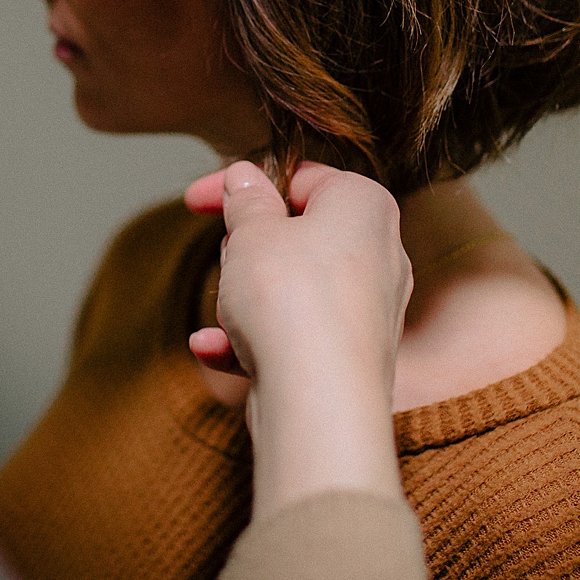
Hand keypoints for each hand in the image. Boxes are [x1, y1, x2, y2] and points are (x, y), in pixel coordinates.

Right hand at [183, 161, 413, 516]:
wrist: (318, 401)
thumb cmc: (292, 301)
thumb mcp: (252, 231)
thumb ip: (246, 199)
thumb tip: (246, 179)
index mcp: (364, 205)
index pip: (300, 178)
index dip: (243, 185)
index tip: (200, 200)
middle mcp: (379, 254)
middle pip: (295, 236)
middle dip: (247, 250)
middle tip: (230, 261)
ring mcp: (367, 310)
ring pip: (289, 290)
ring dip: (243, 301)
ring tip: (231, 313)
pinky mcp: (350, 357)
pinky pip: (293, 336)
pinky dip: (253, 341)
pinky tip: (213, 348)